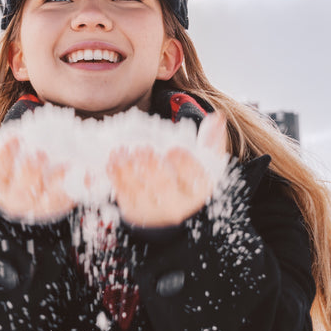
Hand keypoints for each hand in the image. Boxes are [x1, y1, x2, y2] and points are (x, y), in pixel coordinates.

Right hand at [0, 122, 73, 222]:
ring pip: (47, 199)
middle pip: (22, 190)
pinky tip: (88, 176)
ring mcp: (37, 205)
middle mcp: (14, 200)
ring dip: (57, 184)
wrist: (18, 188)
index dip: (4, 158)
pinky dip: (80, 189)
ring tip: (65, 166)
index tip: (13, 138)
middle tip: (38, 154)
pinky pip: (70, 200)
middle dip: (30, 173)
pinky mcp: (58, 205)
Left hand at [106, 112, 226, 226]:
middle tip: (143, 148)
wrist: (172, 208)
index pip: (193, 178)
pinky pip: (123, 196)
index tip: (174, 150)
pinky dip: (116, 177)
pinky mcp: (134, 212)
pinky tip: (114, 160)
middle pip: (163, 187)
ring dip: (128, 170)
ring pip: (139, 192)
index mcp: (197, 191)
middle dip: (152, 167)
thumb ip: (211, 139)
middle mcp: (176, 206)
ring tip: (123, 151)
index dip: (184, 165)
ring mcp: (153, 211)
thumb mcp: (205, 162)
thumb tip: (217, 118)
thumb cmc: (189, 180)